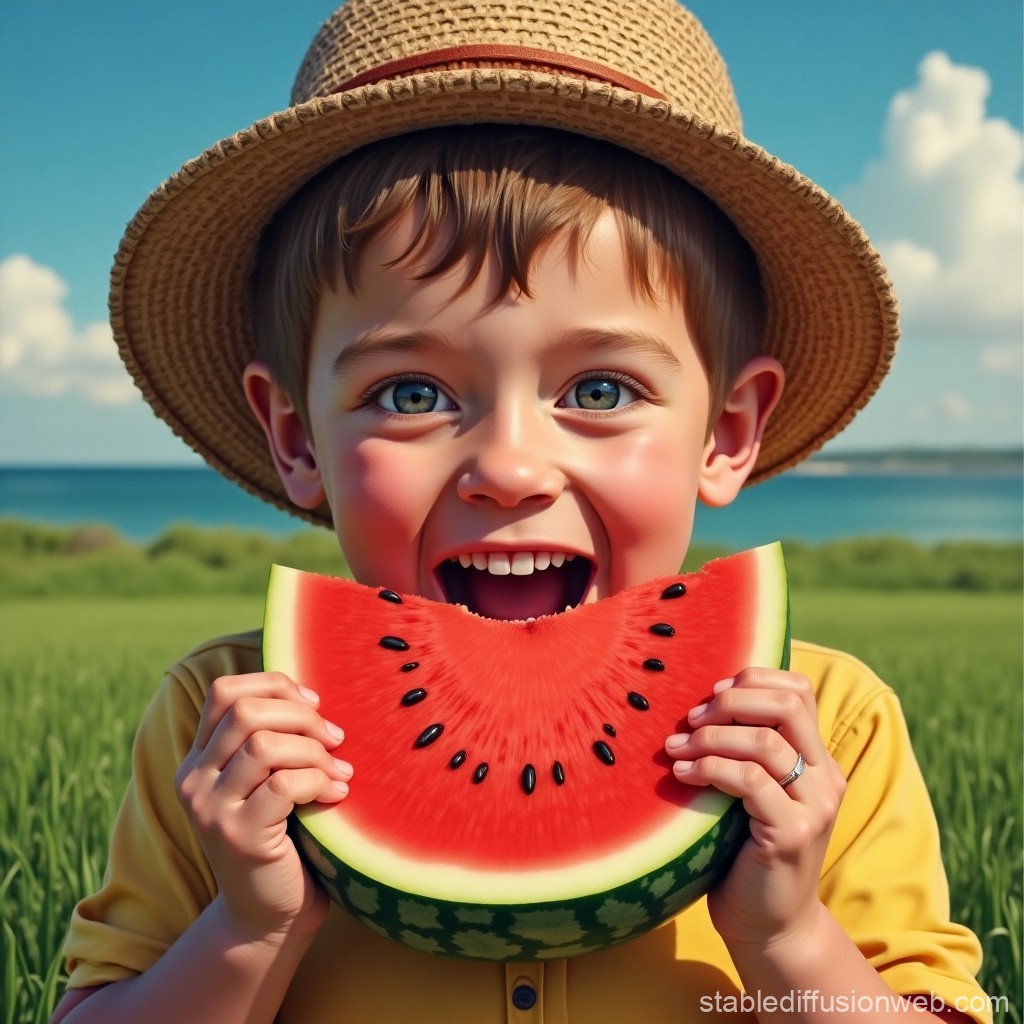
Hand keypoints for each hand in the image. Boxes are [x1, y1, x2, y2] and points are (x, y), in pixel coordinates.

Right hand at [175, 672, 352, 944]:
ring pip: (263, 745)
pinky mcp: (239, 837)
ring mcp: (212, 810)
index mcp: (199, 759)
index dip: (274, 685)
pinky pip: (283, 785)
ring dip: (314, 751)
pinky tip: (338, 793)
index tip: (314, 704)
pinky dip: (319, 781)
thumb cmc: (282, 835)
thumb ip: (274, 740)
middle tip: (335, 738)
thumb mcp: (269, 779)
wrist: (269, 915)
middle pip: (245, 711)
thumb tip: (312, 694)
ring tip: (339, 769)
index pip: (224, 692)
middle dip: (301, 716)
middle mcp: (194, 780)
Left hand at [664, 668, 845, 946]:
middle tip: (690, 718)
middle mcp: (827, 778)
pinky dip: (709, 768)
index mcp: (819, 758)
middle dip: (731, 702)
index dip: (753, 679)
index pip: (799, 690)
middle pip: (788, 705)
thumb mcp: (751, 790)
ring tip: (675, 748)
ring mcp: (816, 807)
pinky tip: (682, 775)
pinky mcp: (793, 834)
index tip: (711, 694)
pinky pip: (749, 781)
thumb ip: (746, 750)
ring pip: (765, 741)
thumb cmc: (745, 850)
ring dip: (710, 737)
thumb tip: (700, 700)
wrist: (770, 925)